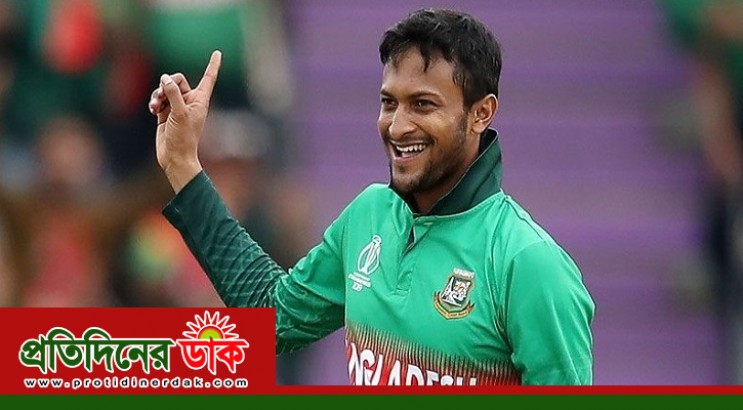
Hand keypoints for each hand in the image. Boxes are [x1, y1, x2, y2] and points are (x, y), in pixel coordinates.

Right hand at [149, 50, 221, 192]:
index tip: (217, 52)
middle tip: (162, 94)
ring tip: (155, 105)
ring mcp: (177, 107)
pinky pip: (158, 99)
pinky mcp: (165, 113)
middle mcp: (190, 102)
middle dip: (167, 84)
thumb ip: (173, 93)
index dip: (213, 65)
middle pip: (178, 80)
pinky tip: (152, 109)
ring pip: (165, 89)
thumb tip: (165, 78)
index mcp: (200, 100)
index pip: (208, 78)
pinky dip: (154, 102)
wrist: (174, 157)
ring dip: (158, 94)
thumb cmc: (183, 138)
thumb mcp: (179, 113)